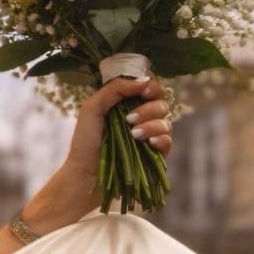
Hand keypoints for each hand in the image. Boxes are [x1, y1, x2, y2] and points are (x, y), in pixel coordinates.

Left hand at [27, 76, 173, 231]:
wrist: (86, 173)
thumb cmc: (85, 141)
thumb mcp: (92, 108)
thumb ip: (114, 90)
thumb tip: (143, 80)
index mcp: (127, 104)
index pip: (150, 88)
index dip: (152, 87)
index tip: (143, 92)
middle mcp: (141, 118)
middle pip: (162, 103)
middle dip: (148, 109)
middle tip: (129, 120)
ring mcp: (149, 136)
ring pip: (166, 122)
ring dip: (151, 125)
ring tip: (133, 135)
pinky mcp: (155, 154)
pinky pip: (168, 141)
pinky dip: (160, 140)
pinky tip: (147, 144)